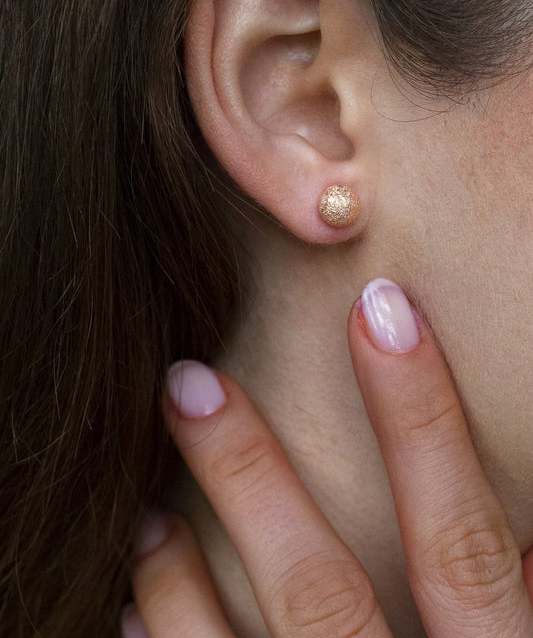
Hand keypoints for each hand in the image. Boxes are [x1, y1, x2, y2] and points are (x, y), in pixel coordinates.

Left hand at [124, 279, 532, 636]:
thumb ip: (514, 591)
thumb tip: (500, 513)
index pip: (464, 539)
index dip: (424, 417)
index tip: (379, 309)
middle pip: (321, 596)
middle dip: (252, 477)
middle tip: (187, 381)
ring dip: (179, 582)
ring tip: (141, 508)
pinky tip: (137, 613)